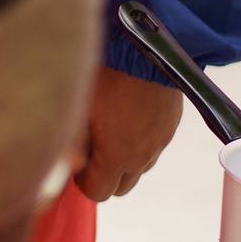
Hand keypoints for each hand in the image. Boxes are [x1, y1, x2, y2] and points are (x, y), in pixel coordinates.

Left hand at [75, 64, 184, 199]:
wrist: (145, 49)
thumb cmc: (105, 75)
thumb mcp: (80, 108)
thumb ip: (73, 143)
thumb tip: (70, 165)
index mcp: (117, 156)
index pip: (97, 192)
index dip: (82, 180)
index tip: (76, 161)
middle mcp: (142, 157)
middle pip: (120, 188)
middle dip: (103, 175)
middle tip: (91, 149)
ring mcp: (159, 143)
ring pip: (139, 170)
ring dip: (123, 161)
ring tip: (109, 133)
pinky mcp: (170, 127)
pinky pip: (153, 149)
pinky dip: (140, 145)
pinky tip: (127, 120)